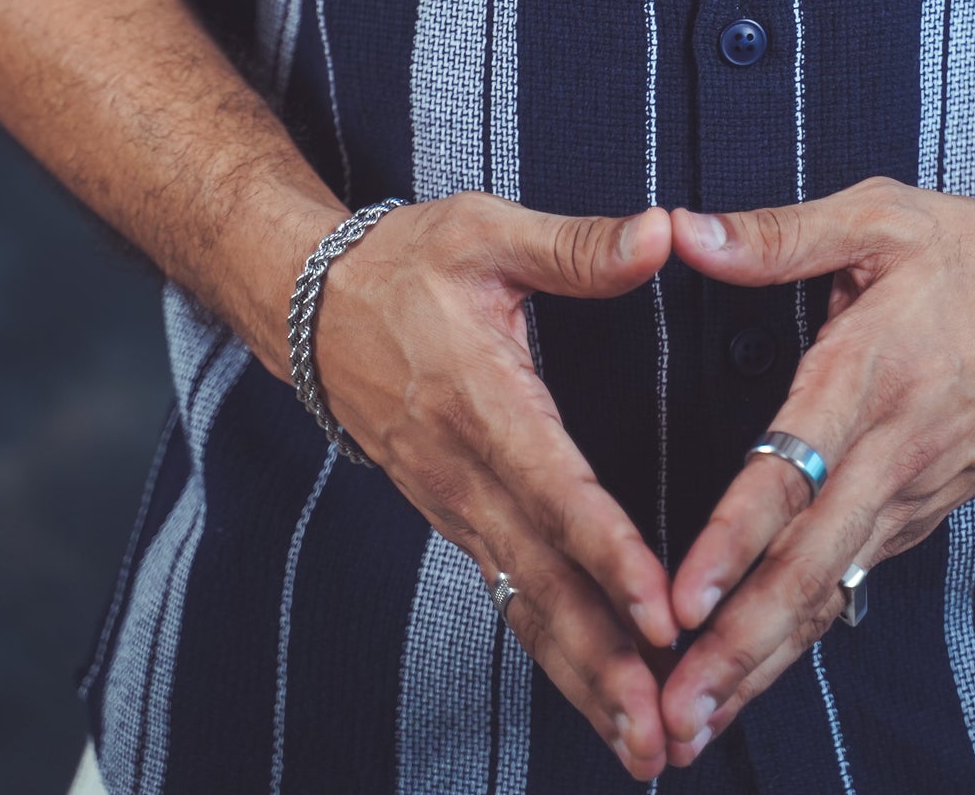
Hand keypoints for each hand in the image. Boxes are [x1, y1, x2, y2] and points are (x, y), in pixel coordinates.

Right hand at [313, 193, 677, 780]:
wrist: (310, 305)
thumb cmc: (406, 262)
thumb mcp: (488, 231)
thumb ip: (578, 245)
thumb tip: (664, 233)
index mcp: (481, 398)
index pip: (553, 488)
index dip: (608, 552)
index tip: (661, 610)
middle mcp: (464, 470)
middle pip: (539, 578)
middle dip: (603, 659)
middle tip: (662, 725)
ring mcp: (453, 505)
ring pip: (523, 604)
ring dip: (583, 678)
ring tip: (644, 744)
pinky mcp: (454, 519)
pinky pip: (508, 596)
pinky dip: (554, 653)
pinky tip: (598, 698)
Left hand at [658, 179, 974, 763]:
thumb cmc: (968, 252)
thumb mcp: (877, 215)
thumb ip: (776, 234)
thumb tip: (683, 231)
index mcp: (868, 373)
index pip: (792, 473)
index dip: (734, 540)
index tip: (682, 598)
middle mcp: (891, 450)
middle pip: (811, 566)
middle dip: (740, 644)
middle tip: (675, 709)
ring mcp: (914, 492)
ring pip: (833, 591)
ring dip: (765, 658)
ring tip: (696, 721)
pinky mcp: (925, 511)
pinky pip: (856, 581)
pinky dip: (803, 634)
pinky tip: (755, 674)